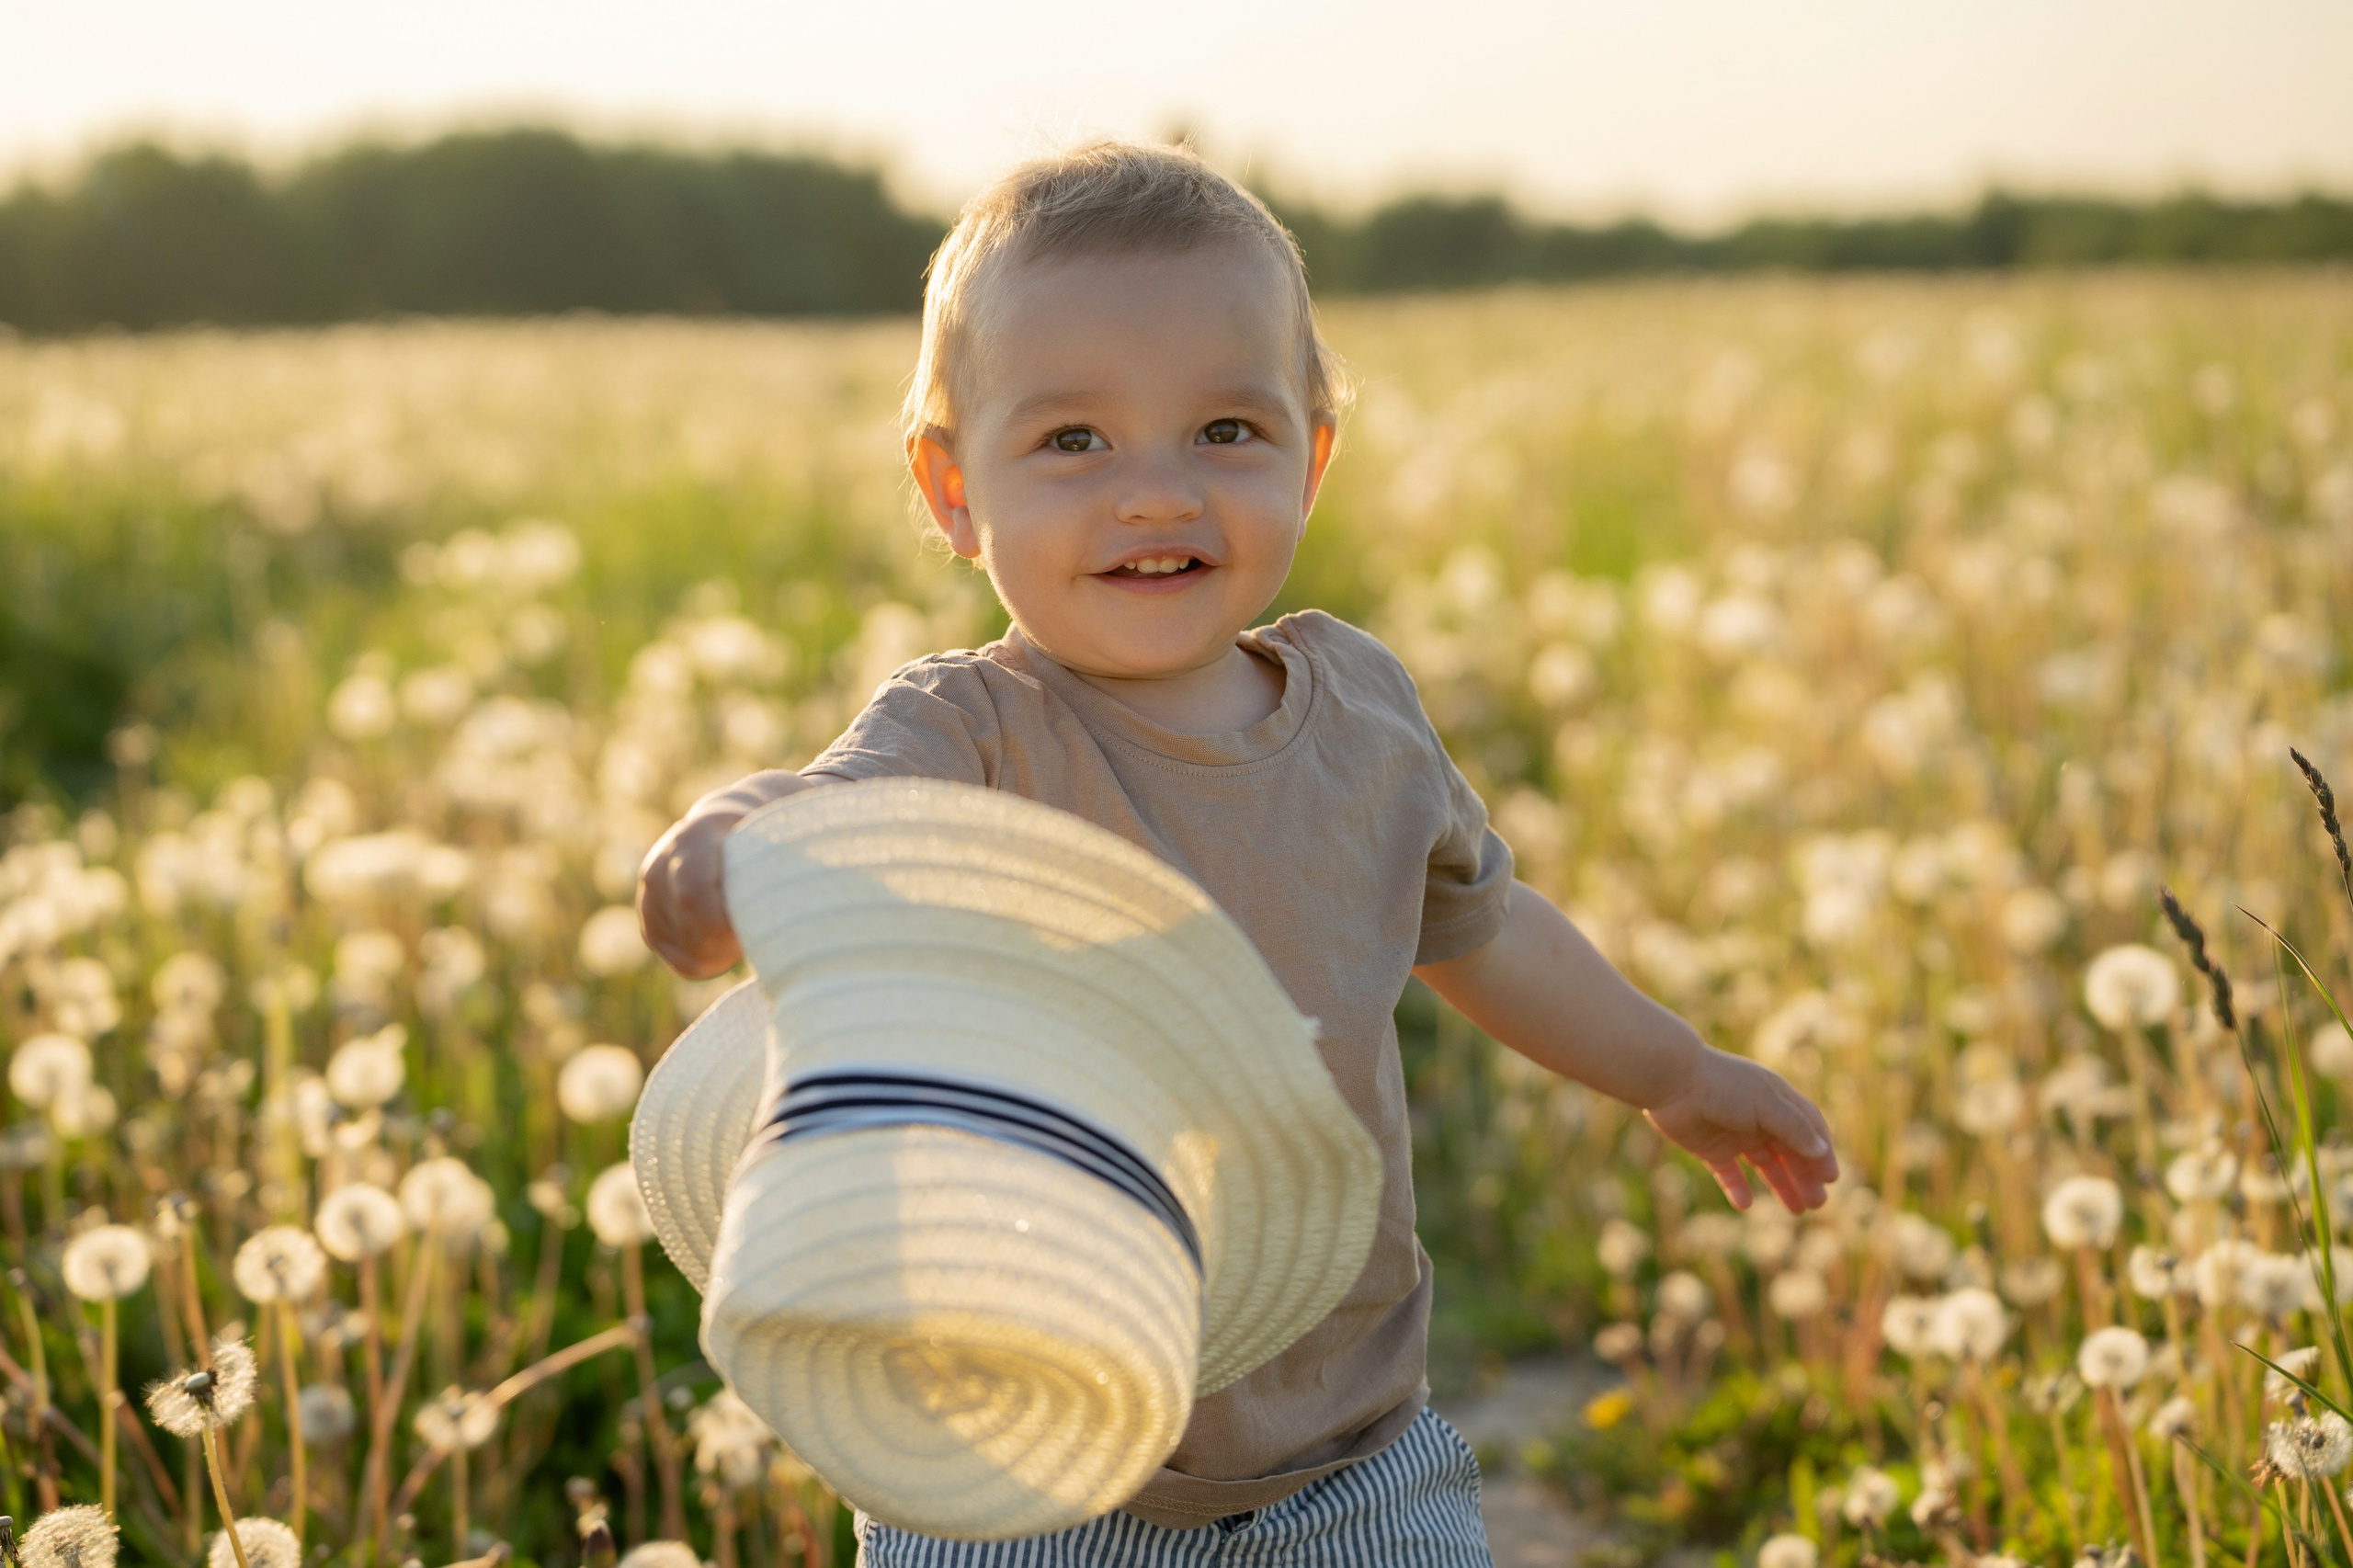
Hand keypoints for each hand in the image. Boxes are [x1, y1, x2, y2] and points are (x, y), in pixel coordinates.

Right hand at [636, 770, 815, 977]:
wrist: (740, 813)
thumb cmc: (783, 825)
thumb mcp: (799, 824)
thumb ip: (816, 849)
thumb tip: (858, 879)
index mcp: (702, 832)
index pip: (696, 895)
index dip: (731, 925)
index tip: (769, 929)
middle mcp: (666, 859)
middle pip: (696, 929)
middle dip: (736, 941)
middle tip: (771, 933)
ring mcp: (652, 890)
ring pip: (690, 950)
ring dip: (729, 951)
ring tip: (756, 928)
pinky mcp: (651, 920)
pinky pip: (683, 961)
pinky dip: (714, 961)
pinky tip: (737, 941)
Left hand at [1643, 1047, 1837, 1213]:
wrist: (1672, 1081)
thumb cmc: (1723, 1087)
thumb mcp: (1766, 1105)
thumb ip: (1795, 1129)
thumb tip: (1822, 1152)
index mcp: (1776, 1100)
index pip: (1809, 1129)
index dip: (1821, 1153)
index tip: (1831, 1179)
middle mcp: (1758, 1117)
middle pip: (1789, 1151)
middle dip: (1805, 1176)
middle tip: (1817, 1204)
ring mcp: (1734, 1133)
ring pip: (1764, 1165)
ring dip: (1780, 1186)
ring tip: (1796, 1210)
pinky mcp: (1709, 1147)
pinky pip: (1728, 1173)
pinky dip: (1737, 1188)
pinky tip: (1745, 1205)